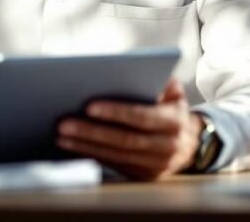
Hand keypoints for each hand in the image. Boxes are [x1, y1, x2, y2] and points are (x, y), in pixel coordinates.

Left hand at [55, 78, 201, 179]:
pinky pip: (115, 165)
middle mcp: (168, 146)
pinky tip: (71, 146)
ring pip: (116, 155)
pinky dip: (91, 155)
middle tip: (64, 124)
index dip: (115, 112)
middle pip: (124, 140)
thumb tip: (127, 72)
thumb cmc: (169, 106)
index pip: (141, 117)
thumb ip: (155, 79)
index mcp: (174, 120)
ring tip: (61, 135)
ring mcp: (156, 165)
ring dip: (85, 146)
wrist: (188, 142)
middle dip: (91, 132)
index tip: (88, 106)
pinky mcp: (144, 176)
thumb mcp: (172, 89)